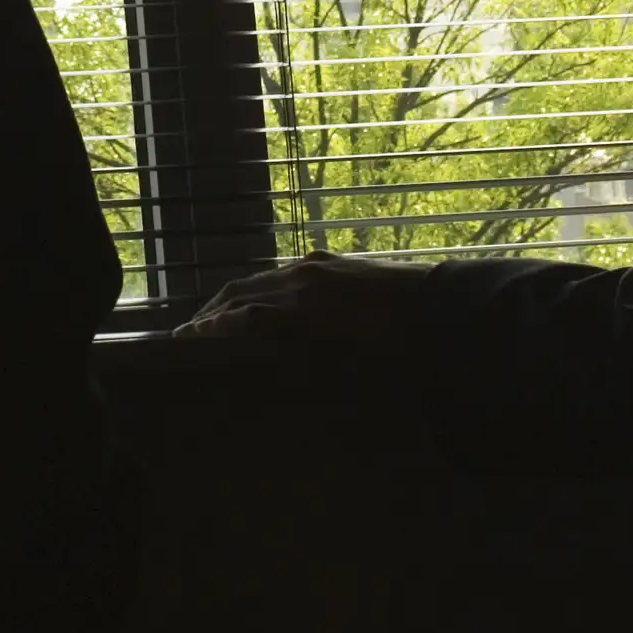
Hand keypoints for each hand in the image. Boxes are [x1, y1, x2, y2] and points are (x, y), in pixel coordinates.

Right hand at [171, 250, 439, 363]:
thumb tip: (254, 357)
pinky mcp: (339, 264)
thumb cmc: (398, 353)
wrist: (448, 312)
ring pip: (265, 279)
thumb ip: (295, 359)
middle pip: (244, 290)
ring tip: (220, 317)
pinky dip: (266, 289)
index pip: (240, 313)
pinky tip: (268, 303)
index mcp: (300, 306)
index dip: (209, 327)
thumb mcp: (343, 368)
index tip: (184, 341)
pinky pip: (289, 273)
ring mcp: (321, 267)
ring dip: (238, 298)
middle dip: (214, 310)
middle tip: (191, 330)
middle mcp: (303, 279)